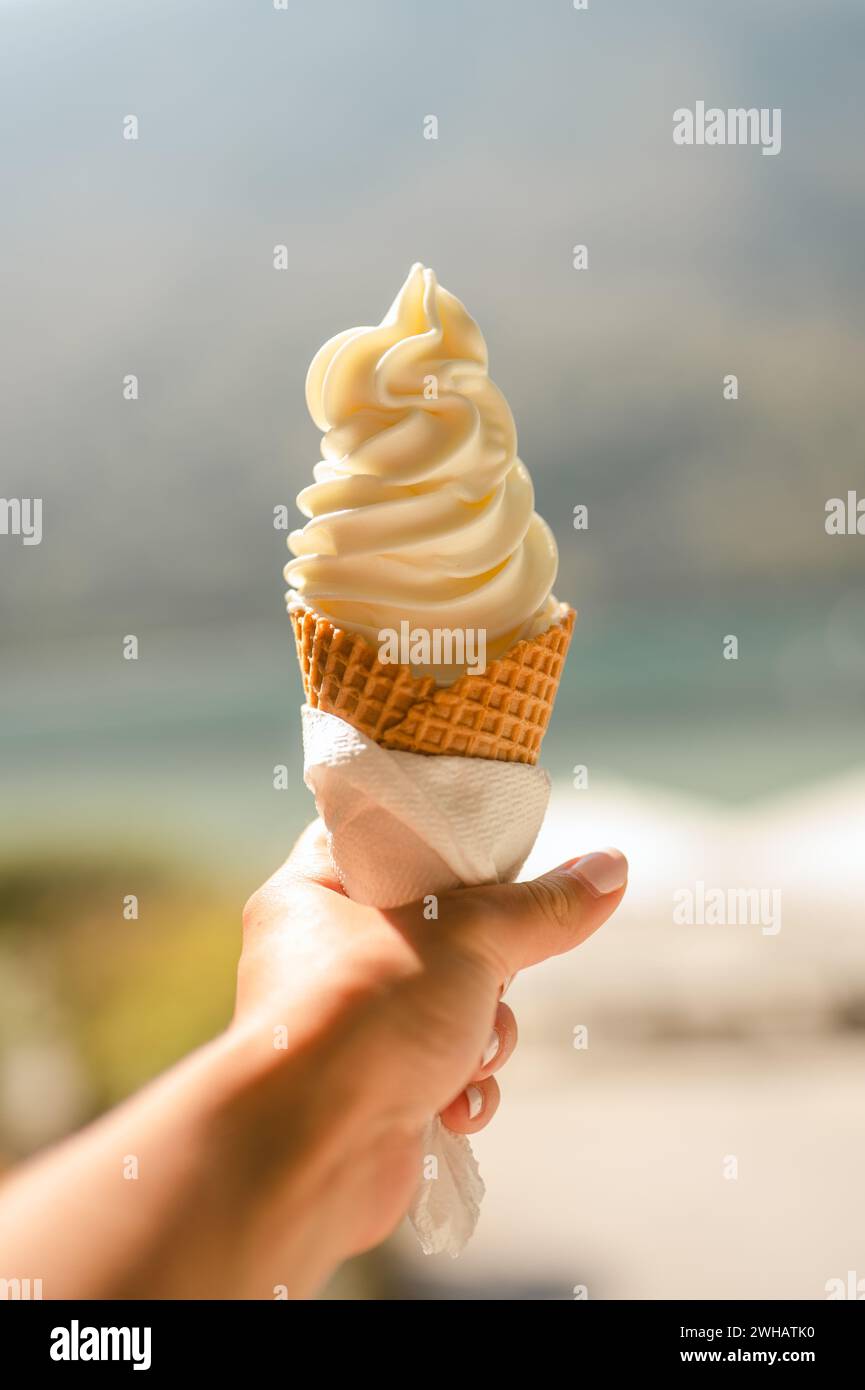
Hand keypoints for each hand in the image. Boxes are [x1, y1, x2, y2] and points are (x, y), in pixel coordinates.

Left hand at [235, 820, 627, 1272]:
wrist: (310, 1155)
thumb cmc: (366, 1016)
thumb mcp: (469, 938)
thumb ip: (542, 906)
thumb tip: (613, 867)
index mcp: (315, 890)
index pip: (385, 839)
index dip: (445, 846)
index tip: (496, 862)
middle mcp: (322, 955)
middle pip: (439, 929)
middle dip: (486, 965)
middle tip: (488, 971)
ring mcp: (349, 1027)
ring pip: (453, 1005)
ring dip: (482, 1036)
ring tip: (467, 1054)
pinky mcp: (373, 1090)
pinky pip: (443, 1070)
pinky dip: (462, 1088)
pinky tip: (455, 1104)